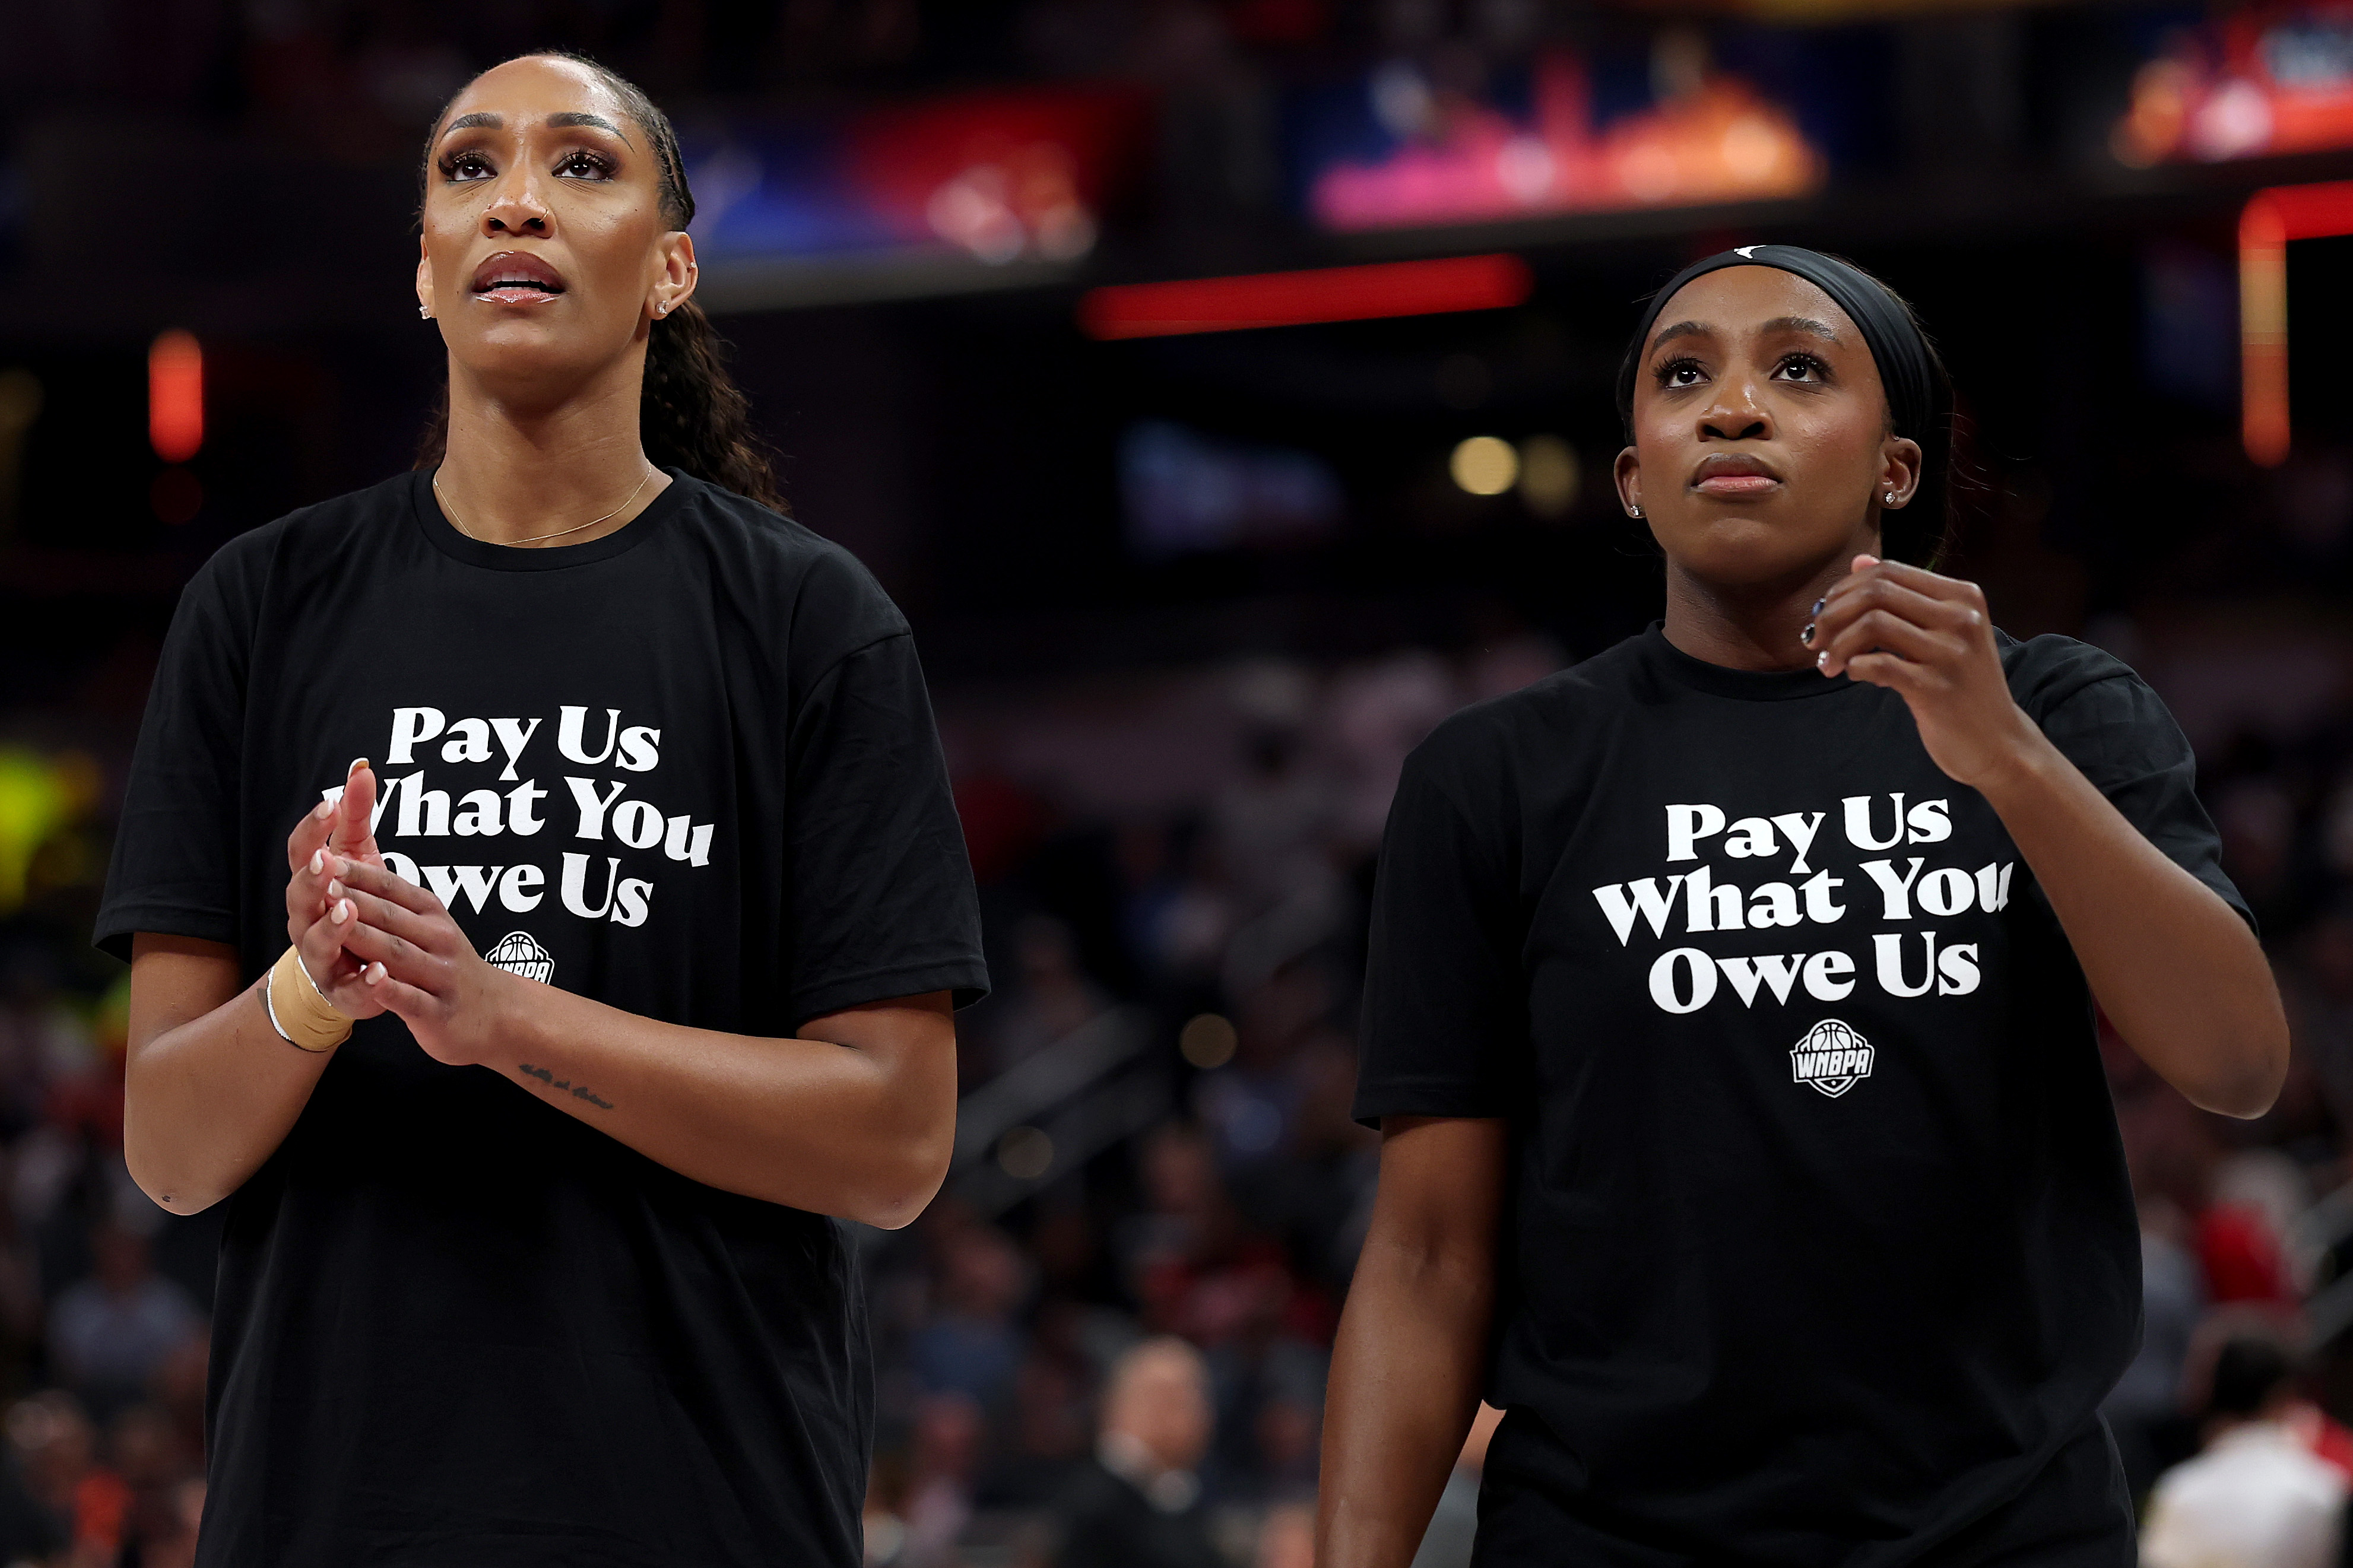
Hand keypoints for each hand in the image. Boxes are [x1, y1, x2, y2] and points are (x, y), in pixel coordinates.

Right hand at [282, 761, 391, 1017]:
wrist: (354, 971)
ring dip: (331, 926)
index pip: (302, 851)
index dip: (312, 828)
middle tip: (326, 861)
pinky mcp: (344, 989)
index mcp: (310, 885)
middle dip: (311, 878)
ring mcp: (321, 956)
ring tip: (346, 909)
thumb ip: (356, 817)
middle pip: (299, 896)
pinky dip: (365, 979)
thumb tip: (361, 768)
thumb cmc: (354, 904)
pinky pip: (351, 987)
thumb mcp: (358, 857)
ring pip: (316, 942)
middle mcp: (305, 919)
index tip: (331, 804)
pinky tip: (379, 971)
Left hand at [324, 856, 519, 1066]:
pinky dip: (390, 988)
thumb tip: (348, 874)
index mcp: (432, 915)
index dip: (358, 874)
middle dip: (353, 901)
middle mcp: (440, 939)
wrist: (496, 1011)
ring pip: (398, 953)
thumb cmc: (447, 966)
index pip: (391, 887)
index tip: (325, 859)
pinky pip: (411, 998)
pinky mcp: (438, 1011)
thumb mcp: (430, 928)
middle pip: (390, 916)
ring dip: (365, 937)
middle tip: (317, 886)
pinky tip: (371, 978)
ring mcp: (441, 975)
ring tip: (334, 923)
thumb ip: (394, 906)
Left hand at [1809, 555, 2046, 789]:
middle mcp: (1961, 618)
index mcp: (1962, 596)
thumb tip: (1858, 562)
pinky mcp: (1937, 688)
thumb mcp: (1941, 633)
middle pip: (1876, 592)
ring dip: (1837, 644)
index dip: (1844, 589)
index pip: (1889, 571)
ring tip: (1829, 663)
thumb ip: (1902, 597)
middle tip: (1816, 640)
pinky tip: (1855, 675)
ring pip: (1872, 624)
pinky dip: (1855, 667)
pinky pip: (1879, 664)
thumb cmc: (1961, 685)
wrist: (1998, 742)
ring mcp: (1951, 652)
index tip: (1825, 614)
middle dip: (1832, 614)